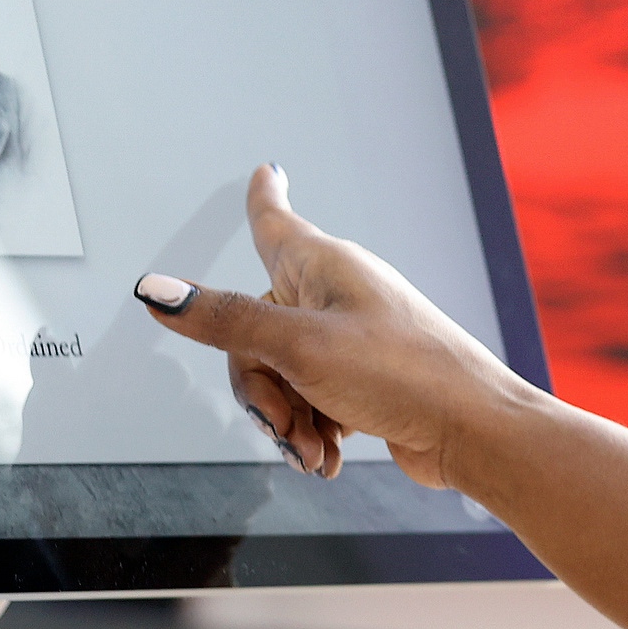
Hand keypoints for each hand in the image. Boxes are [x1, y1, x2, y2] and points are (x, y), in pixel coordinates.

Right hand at [132, 165, 530, 487]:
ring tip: (316, 450)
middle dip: (260, 391)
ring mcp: (351, 338)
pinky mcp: (363, 380)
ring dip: (287, 421)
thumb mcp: (296, 347)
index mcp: (323, 266)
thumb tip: (155, 289)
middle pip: (252, 334)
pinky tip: (329, 457)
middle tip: (286, 423)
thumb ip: (222, 321)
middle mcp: (336, 295)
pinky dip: (313, 433)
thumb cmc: (404, 374)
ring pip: (278, 376)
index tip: (265, 172)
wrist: (471, 432)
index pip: (275, 222)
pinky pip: (310, 402)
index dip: (262, 198)